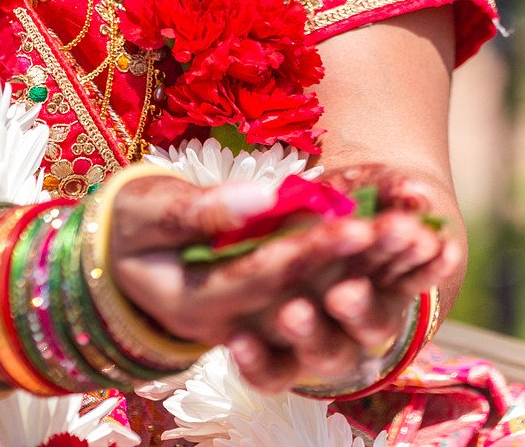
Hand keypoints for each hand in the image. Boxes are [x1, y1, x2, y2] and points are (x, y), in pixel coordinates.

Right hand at [109, 172, 454, 391]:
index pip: (261, 278)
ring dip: (365, 272)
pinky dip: (358, 274)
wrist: (120, 252)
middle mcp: (230, 326)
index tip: (353, 222)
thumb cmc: (128, 223)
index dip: (308, 250)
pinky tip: (389, 246)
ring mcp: (252, 324)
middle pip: (302, 295)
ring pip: (318, 303)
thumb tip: (263, 197)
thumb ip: (200, 209)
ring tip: (404, 235)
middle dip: (350, 261)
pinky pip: (319, 297)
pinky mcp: (269, 310)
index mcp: (193, 305)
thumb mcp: (148, 209)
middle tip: (395, 229)